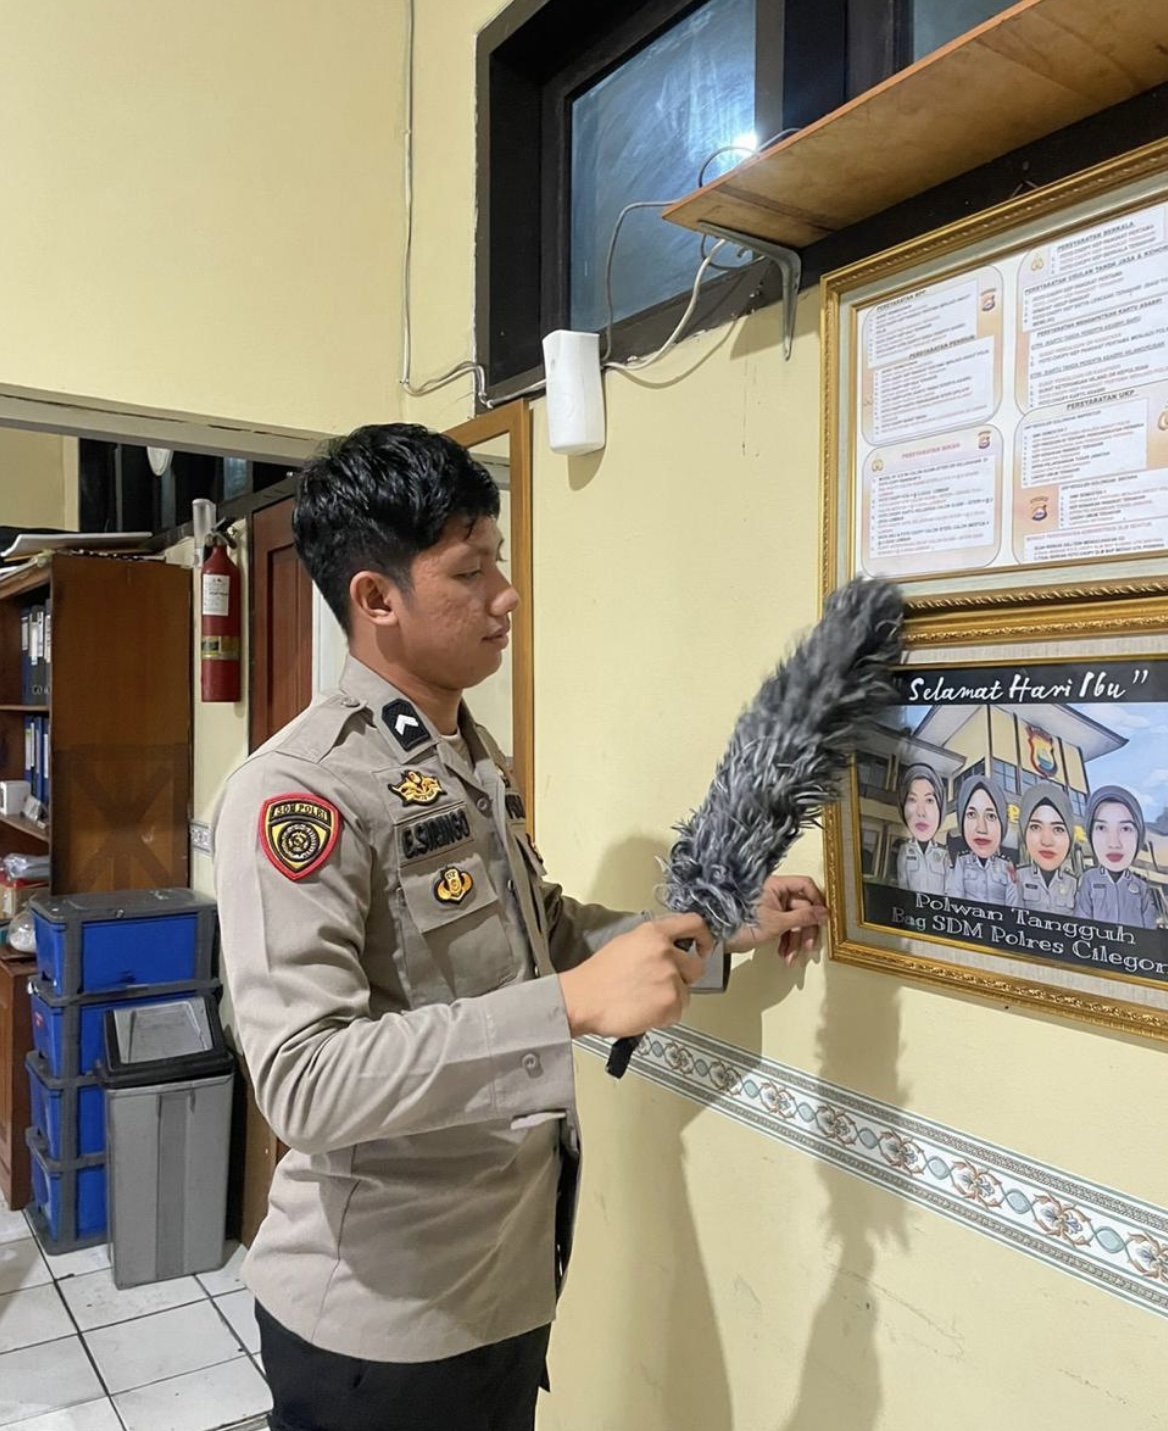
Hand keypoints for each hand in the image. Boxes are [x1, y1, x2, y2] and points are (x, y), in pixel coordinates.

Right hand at [558, 914, 711, 1037]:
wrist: (582, 999)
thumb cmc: (598, 975)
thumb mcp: (626, 943)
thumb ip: (653, 943)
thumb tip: (672, 949)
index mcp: (654, 933)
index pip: (694, 923)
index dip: (704, 937)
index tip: (703, 948)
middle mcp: (666, 952)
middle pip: (696, 966)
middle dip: (684, 978)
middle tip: (662, 985)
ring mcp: (670, 978)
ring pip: (686, 993)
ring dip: (670, 999)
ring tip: (644, 1000)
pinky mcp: (670, 1003)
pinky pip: (677, 1012)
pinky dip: (664, 1016)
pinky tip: (643, 1012)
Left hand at [725, 874, 827, 963]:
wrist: (718, 937)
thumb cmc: (740, 924)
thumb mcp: (777, 923)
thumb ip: (803, 917)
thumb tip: (823, 913)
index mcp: (776, 885)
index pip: (805, 886)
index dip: (817, 901)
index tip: (822, 918)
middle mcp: (774, 892)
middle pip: (802, 907)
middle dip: (805, 930)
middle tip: (808, 946)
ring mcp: (771, 906)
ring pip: (794, 921)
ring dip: (796, 940)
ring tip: (791, 956)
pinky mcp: (767, 919)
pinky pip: (784, 927)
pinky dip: (786, 941)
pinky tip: (784, 954)